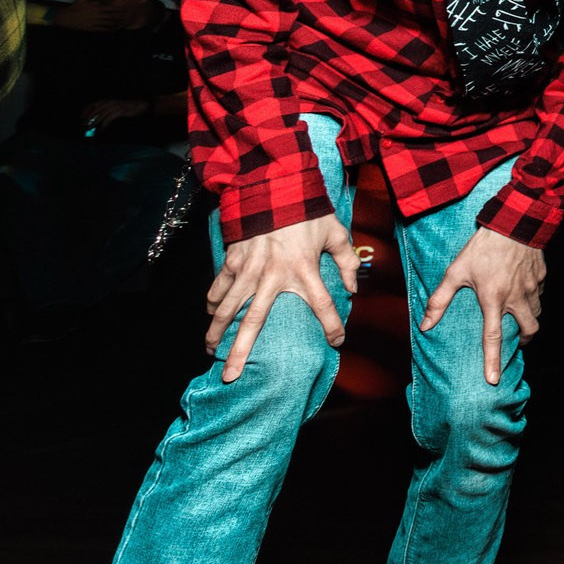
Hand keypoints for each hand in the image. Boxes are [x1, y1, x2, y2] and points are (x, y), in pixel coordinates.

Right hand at [50, 0, 121, 31]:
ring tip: (123, 23)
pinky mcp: (91, 28)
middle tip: (127, 17)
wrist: (66, 18)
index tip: (124, 10)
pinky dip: (109, 29)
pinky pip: (102, 29)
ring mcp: (94, 22)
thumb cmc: (74, 8)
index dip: (118, 10)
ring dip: (117, 23)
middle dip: (120, 17)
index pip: (110, 9)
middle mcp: (97, 15)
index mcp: (96, 8)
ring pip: (109, 23)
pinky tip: (114, 29)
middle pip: (112, 16)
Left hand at [82, 97, 148, 132]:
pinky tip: (102, 129)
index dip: (85, 112)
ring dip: (94, 122)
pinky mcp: (119, 111)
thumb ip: (107, 110)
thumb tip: (97, 118)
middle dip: (88, 118)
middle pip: (95, 110)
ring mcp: (114, 106)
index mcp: (107, 100)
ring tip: (90, 128)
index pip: (92, 105)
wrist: (141, 105)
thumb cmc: (128, 107)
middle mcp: (109, 102)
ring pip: (101, 115)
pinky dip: (104, 124)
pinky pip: (109, 118)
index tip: (81, 119)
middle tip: (84, 125)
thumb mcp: (115, 106)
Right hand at [204, 216, 359, 383]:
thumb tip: (352, 288)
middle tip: (230, 376)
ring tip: (211, 351)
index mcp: (303, 270)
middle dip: (241, 351)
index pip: (322, 306)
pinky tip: (211, 315)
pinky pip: (219, 286)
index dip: (331, 326)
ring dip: (216, 331)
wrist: (274, 187)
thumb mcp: (336, 232)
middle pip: (254, 322)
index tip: (337, 342)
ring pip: (227, 308)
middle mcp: (272, 275)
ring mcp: (248, 269)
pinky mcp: (233, 259)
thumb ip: (346, 260)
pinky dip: (212, 302)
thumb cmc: (308, 211)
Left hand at [420, 225, 548, 384]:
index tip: (493, 380)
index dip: (492, 361)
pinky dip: (533, 298)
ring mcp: (531, 288)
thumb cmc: (482, 246)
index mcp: (493, 299)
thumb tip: (425, 325)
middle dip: (523, 341)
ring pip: (537, 314)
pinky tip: (524, 291)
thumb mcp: (456, 271)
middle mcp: (515, 298)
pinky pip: (540, 294)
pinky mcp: (541, 276)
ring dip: (529, 320)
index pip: (492, 338)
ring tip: (518, 317)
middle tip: (515, 341)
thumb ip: (439, 300)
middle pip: (528, 331)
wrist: (513, 221)